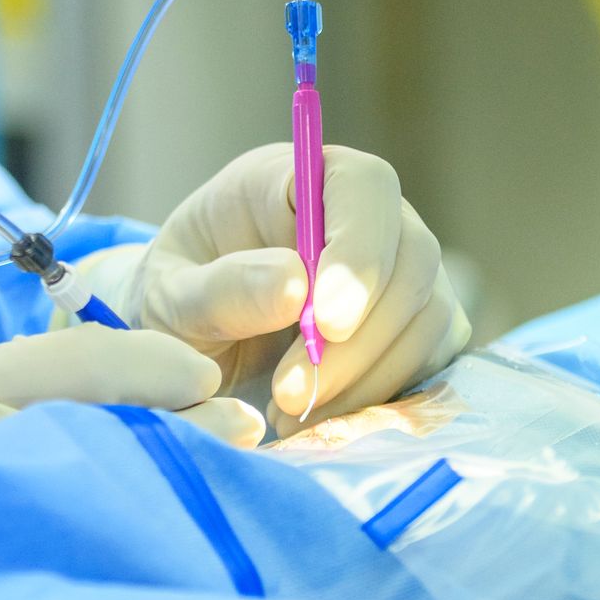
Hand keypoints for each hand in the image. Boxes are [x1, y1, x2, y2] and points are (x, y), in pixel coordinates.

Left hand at [68, 144, 469, 434]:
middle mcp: (363, 215)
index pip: (363, 186)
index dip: (359, 249)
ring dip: (367, 378)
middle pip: (411, 258)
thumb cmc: (175, 299)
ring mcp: (399, 269)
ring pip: (428, 317)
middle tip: (289, 392)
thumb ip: (220, 288)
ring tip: (288, 414)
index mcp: (297, 178)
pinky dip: (380, 400)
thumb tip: (295, 285)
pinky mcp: (416, 326)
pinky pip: (429, 362)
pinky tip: (319, 421)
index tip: (326, 321)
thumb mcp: (170, 295)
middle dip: (359, 338)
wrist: (190, 341)